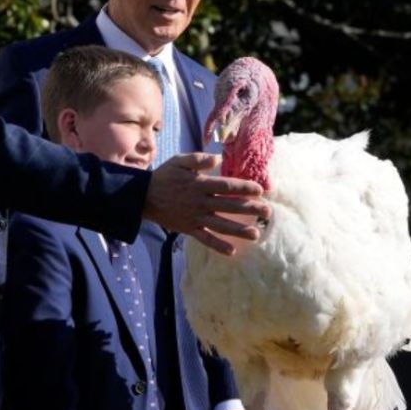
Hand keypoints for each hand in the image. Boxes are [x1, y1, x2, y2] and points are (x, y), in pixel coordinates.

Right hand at [142, 153, 269, 254]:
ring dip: (239, 230)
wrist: (143, 196)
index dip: (244, 188)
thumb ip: (198, 159)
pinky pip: (205, 239)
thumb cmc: (165, 176)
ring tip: (256, 234)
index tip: (260, 190)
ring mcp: (194, 217)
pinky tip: (232, 252)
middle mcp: (200, 202)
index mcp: (199, 184)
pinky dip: (218, 246)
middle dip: (249, 209)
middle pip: (229, 206)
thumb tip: (217, 158)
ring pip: (220, 225)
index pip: (226, 186)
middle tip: (267, 212)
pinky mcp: (188, 229)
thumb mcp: (179, 161)